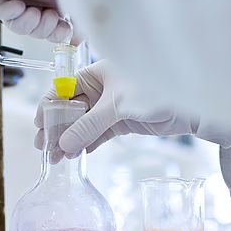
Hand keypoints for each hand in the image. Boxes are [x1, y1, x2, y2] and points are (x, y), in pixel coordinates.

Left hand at [0, 0, 71, 42]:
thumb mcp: (76, 4)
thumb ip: (77, 25)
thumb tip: (77, 41)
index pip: (50, 27)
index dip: (55, 34)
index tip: (64, 31)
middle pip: (33, 29)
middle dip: (42, 30)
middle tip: (51, 18)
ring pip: (15, 24)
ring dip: (27, 24)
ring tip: (36, 13)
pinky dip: (9, 13)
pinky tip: (20, 5)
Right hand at [34, 60, 199, 153]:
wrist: (191, 106)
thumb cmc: (155, 91)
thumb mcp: (117, 107)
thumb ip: (89, 125)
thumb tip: (63, 144)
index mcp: (96, 73)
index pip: (64, 89)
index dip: (50, 107)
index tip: (39, 126)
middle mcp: (100, 88)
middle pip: (70, 109)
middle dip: (56, 127)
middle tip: (43, 147)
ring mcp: (110, 107)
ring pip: (82, 124)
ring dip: (69, 139)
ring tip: (56, 158)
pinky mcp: (121, 123)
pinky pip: (97, 134)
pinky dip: (86, 144)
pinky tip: (75, 155)